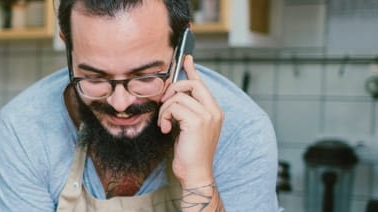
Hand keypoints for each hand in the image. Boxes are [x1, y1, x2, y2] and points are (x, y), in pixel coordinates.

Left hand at [158, 55, 223, 186]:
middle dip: (172, 90)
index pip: (202, 84)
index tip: (185, 59)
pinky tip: (165, 129)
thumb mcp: (188, 128)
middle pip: (191, 84)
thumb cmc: (189, 153)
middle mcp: (214, 111)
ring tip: (165, 124)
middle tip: (163, 104)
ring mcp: (207, 115)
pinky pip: (173, 107)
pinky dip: (165, 116)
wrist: (195, 173)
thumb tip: (174, 95)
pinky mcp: (197, 121)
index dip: (192, 70)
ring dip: (165, 109)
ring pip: (178, 96)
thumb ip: (186, 111)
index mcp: (214, 111)